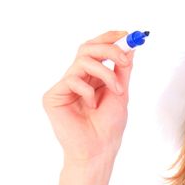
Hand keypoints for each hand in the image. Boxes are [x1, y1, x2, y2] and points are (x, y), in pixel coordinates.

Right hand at [42, 31, 135, 161]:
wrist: (99, 149)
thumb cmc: (109, 127)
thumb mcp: (121, 93)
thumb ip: (123, 70)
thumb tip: (131, 47)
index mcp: (92, 77)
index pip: (96, 49)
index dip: (109, 38)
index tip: (128, 34)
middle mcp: (77, 78)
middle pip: (87, 48)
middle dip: (109, 48)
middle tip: (125, 58)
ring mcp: (64, 86)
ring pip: (83, 61)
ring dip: (106, 73)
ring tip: (117, 92)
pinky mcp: (53, 96)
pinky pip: (72, 79)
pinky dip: (89, 91)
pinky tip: (92, 106)